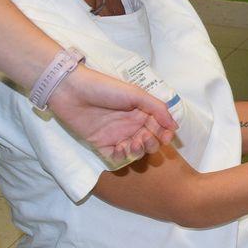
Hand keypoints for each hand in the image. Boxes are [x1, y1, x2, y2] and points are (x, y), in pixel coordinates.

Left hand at [48, 66, 177, 161]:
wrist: (71, 92)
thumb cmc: (104, 89)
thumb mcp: (136, 94)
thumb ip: (157, 109)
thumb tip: (175, 126)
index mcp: (141, 112)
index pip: (159, 127)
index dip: (165, 134)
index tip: (166, 137)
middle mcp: (131, 125)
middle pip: (149, 141)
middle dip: (151, 143)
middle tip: (144, 138)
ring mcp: (116, 136)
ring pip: (135, 151)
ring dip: (138, 151)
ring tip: (132, 144)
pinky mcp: (101, 145)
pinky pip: (116, 158)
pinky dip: (121, 157)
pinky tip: (118, 148)